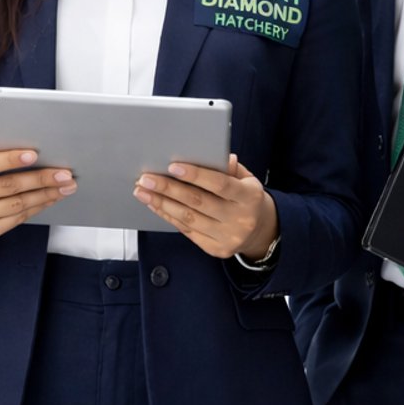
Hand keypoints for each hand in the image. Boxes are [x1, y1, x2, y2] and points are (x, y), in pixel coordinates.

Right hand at [0, 139, 74, 250]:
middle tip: (64, 174)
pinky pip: (17, 219)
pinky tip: (50, 198)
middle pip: (7, 186)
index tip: (33, 154)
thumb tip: (1, 135)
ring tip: (65, 187)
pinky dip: (37, 207)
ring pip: (17, 205)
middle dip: (40, 179)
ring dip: (45, 195)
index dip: (9, 159)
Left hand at [134, 155, 277, 259]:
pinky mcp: (216, 249)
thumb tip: (211, 155)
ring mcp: (227, 237)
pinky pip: (186, 231)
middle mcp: (239, 219)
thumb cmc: (247, 198)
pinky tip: (155, 205)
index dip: (196, 175)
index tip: (173, 167)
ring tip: (143, 191)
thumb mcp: (247, 179)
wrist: (260, 231)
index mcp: (249, 197)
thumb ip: (229, 168)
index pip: (220, 184)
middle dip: (168, 189)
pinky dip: (168, 216)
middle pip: (198, 202)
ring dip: (162, 203)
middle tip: (146, 178)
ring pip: (188, 218)